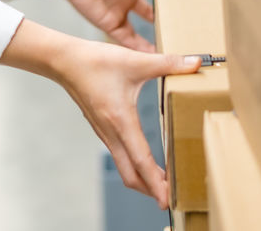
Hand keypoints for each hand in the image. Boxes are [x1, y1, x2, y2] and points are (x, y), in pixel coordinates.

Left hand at [51, 0, 181, 51]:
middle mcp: (123, 8)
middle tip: (179, 44)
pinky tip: (152, 58)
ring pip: (136, 39)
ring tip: (169, 58)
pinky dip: (138, 50)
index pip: (150, 8)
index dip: (163, 14)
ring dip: (150, 48)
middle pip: (144, 25)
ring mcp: (115, 18)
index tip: (180, 22)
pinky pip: (126, 41)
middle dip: (159, 33)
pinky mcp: (108, 25)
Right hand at [59, 40, 202, 207]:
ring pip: (124, 166)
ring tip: (164, 179)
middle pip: (131, 174)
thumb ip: (168, 63)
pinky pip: (119, 154)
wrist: (64, 61)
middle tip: (172, 195)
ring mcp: (104, 132)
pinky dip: (133, 164)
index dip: (155, 183)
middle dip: (151, 189)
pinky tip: (144, 156)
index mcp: (121, 121)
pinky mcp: (101, 127)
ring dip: (143, 177)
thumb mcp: (135, 61)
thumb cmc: (95, 61)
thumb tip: (196, 62)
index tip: (167, 201)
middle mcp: (111, 132)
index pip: (141, 161)